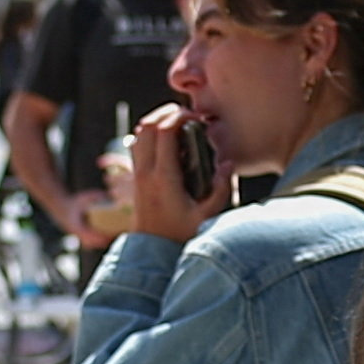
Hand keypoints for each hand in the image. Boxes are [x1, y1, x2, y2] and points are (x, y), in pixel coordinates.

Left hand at [116, 107, 215, 243]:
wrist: (152, 251)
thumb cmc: (179, 235)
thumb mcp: (206, 217)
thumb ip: (220, 190)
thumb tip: (227, 163)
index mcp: (163, 177)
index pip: (164, 131)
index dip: (180, 116)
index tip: (197, 117)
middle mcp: (146, 171)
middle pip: (148, 125)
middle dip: (167, 113)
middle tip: (188, 116)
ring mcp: (137, 173)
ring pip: (140, 133)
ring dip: (157, 122)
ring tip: (179, 125)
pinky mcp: (136, 177)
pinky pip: (138, 145)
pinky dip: (151, 135)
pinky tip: (169, 142)